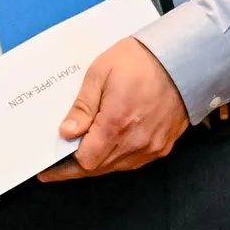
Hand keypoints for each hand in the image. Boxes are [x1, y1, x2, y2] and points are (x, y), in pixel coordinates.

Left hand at [40, 37, 189, 179]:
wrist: (182, 60)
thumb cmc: (138, 61)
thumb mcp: (99, 74)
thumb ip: (83, 107)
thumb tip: (67, 132)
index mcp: (117, 123)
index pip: (86, 161)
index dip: (65, 167)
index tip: (47, 169)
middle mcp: (137, 141)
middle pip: (100, 167)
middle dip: (77, 167)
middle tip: (57, 165)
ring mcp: (153, 146)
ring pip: (117, 166)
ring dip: (98, 162)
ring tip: (79, 154)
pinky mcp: (164, 145)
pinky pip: (135, 161)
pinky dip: (117, 158)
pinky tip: (106, 147)